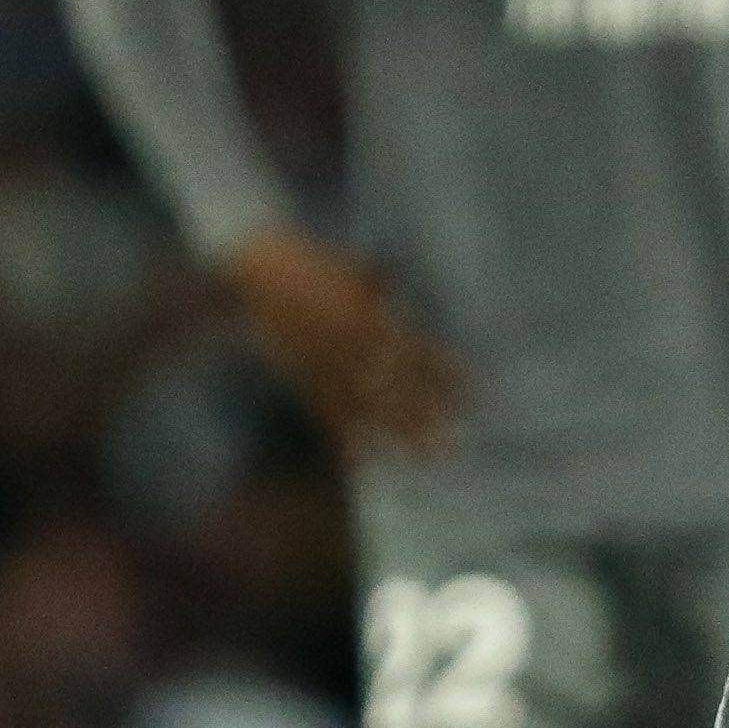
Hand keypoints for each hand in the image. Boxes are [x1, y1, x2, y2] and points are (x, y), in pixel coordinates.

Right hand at [222, 229, 460, 456]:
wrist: (255, 272)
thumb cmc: (304, 263)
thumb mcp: (345, 266)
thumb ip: (372, 282)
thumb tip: (391, 280)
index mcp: (370, 316)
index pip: (418, 351)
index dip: (445, 374)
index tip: (473, 396)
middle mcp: (353, 345)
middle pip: (398, 388)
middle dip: (427, 418)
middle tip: (454, 445)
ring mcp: (327, 364)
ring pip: (368, 409)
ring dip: (396, 436)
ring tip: (422, 461)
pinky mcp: (302, 376)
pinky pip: (327, 413)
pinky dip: (345, 439)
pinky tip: (362, 464)